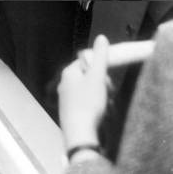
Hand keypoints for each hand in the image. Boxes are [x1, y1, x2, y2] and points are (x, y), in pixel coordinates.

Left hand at [58, 35, 109, 151]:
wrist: (80, 135)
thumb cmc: (88, 104)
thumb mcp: (97, 76)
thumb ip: (100, 56)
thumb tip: (101, 38)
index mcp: (69, 72)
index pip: (87, 62)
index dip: (100, 70)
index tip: (106, 79)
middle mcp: (65, 84)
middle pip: (90, 77)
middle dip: (102, 86)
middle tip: (107, 94)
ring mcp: (67, 100)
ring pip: (91, 92)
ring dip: (102, 99)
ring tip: (105, 107)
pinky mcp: (72, 113)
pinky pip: (89, 105)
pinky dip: (97, 109)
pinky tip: (101, 116)